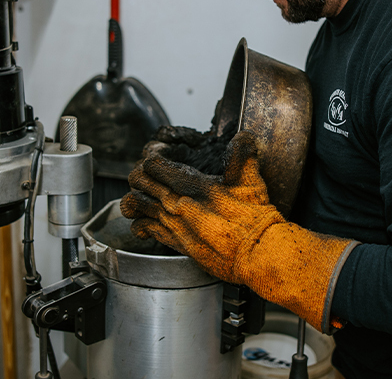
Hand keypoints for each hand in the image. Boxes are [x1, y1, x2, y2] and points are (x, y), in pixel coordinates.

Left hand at [121, 130, 282, 283]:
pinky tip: (144, 223)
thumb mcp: (250, 181)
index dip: (152, 158)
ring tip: (140, 196)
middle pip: (139, 181)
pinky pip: (144, 229)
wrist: (256, 254)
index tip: (157, 158)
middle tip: (146, 175)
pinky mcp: (175, 242)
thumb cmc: (254, 219)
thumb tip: (243, 137)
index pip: (153, 164)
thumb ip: (242, 156)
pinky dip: (140, 224)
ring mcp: (173, 224)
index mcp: (192, 185)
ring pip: (136, 205)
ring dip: (135, 198)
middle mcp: (177, 203)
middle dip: (140, 175)